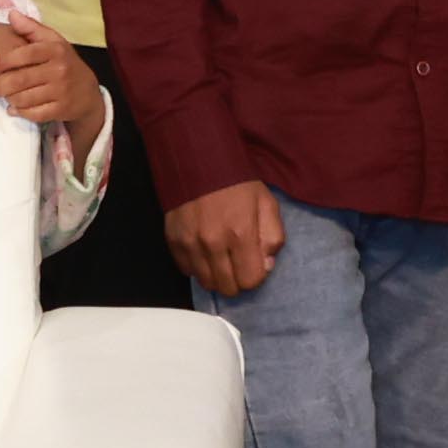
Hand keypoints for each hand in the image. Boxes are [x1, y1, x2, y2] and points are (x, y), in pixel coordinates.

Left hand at [0, 22, 100, 136]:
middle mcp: (59, 70)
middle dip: (0, 85)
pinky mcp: (61, 110)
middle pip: (21, 79)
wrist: (87, 90)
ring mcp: (61, 91)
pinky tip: (13, 108)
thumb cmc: (63, 61)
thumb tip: (11, 14)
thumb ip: (31, 28)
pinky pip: (34, 114)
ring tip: (4, 95)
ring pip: (24, 98)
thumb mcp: (52, 40)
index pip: (26, 54)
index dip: (5, 60)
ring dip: (9, 99)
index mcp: (55, 50)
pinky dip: (20, 112)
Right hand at [166, 181, 284, 300]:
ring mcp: (190, 244)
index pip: (250, 281)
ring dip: (216, 275)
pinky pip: (187, 271)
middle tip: (237, 261)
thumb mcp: (267, 204)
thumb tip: (266, 266)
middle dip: (236, 279)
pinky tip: (204, 250)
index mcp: (241, 234)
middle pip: (227, 288)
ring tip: (220, 257)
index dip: (255, 275)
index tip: (253, 263)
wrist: (198, 160)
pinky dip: (197, 266)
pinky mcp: (173, 241)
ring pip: (206, 283)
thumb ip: (273, 237)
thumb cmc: (236, 183)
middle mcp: (214, 243)